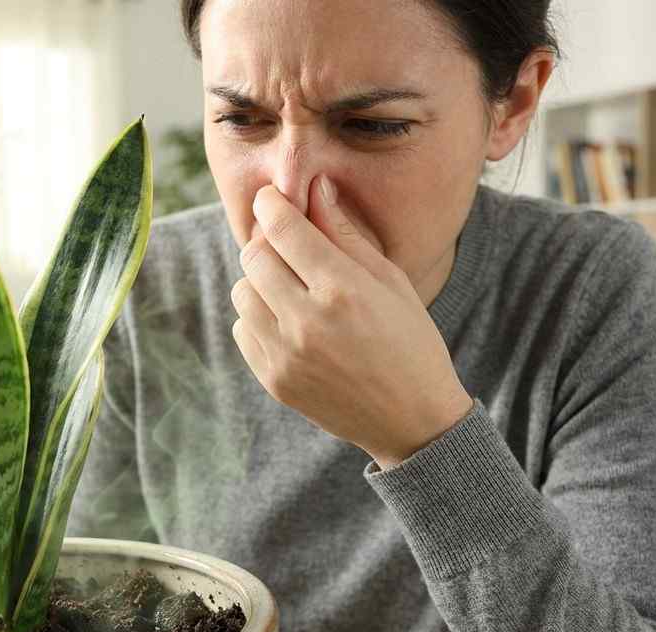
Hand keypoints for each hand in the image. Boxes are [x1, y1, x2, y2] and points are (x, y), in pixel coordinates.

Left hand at [230, 176, 472, 468]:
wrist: (413, 420)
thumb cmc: (410, 341)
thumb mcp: (390, 281)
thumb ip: (346, 234)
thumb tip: (316, 187)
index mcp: (342, 290)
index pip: (283, 229)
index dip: (271, 204)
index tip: (270, 198)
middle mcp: (307, 322)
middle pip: (254, 257)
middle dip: (266, 242)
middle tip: (285, 244)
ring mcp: (285, 356)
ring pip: (242, 292)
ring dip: (260, 280)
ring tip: (291, 286)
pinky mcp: (273, 380)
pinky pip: (242, 329)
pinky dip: (258, 317)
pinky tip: (289, 321)